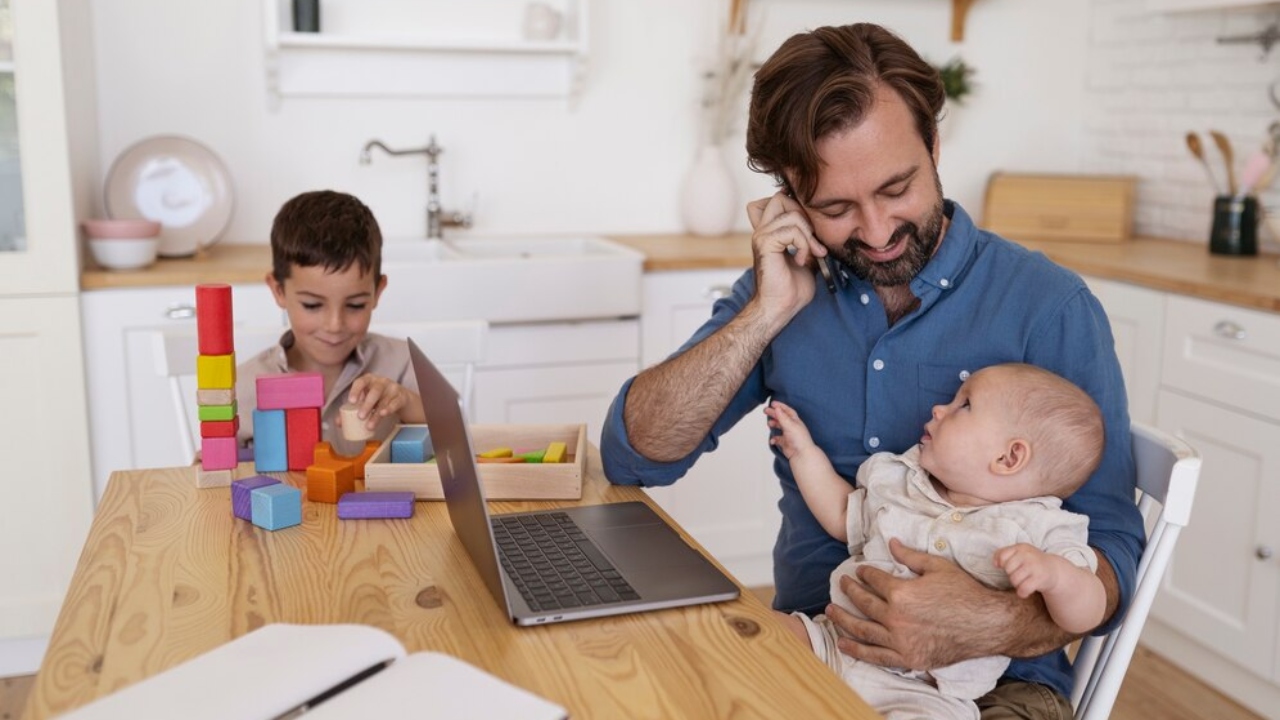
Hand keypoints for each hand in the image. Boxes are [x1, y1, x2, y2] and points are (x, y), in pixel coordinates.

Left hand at [342, 374, 412, 430]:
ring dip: (376, 414)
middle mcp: (381, 382)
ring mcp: (392, 388)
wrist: (399, 398)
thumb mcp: (365, 400)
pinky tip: (384, 414)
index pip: (361, 382)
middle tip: (360, 417)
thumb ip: (351, 410)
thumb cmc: (377, 398)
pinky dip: (389, 409)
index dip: (356, 391)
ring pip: (384, 400)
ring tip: (370, 425)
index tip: (351, 401)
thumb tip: (338, 423)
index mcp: (369, 380)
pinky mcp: (401, 397)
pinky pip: (395, 403)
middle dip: (367, 404)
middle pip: (375, 391)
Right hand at [745, 191, 826, 319]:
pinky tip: (802, 261)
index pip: (777, 200)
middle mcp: (762, 231)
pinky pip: (792, 230)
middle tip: (811, 239)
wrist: (780, 308)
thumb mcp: (807, 259)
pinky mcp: (765, 244)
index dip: (796, 208)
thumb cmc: (791, 290)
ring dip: (808, 235)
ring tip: (810, 254)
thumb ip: (809, 241)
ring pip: (791, 213)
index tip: (810, 233)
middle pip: (780, 197)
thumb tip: (824, 230)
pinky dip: (803, 245)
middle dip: (803, 215)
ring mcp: (761, 236)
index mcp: (769, 232)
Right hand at [763, 400, 814, 459]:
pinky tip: (773, 440)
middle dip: (774, 414)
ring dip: (773, 424)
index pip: (787, 411)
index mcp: (795, 421)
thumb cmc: (799, 439)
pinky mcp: (785, 443)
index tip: (772, 403)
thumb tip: (777, 408)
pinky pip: (777, 439)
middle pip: (781, 418)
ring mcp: (788, 435)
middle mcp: (792, 427)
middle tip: (765, 411)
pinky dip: (774, 439)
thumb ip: (782, 417)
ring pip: (779, 427)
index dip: (780, 406)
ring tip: (769, 424)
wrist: (801, 454)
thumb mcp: (790, 425)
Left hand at [826, 538, 1008, 669]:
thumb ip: (910, 556)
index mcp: (901, 592)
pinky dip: (857, 650)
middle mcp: (896, 618)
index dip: (865, 573)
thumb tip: (891, 543)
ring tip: (830, 611)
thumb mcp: (938, 566)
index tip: (859, 570)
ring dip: (843, 620)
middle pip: (864, 603)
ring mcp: (900, 641)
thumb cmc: (965, 592)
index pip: (874, 580)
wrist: (987, 624)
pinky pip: (875, 656)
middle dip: (850, 592)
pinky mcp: (908, 658)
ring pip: (863, 630)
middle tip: (841, 584)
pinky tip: (843, 643)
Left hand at [995, 543, 1056, 598]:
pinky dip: (1022, 593)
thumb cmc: (1031, 562)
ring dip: (1017, 584)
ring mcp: (1034, 566)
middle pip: (1008, 569)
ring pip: (1014, 580)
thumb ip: (1003, 554)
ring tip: (1024, 581)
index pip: (1002, 556)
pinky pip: (1023, 589)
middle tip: (1020, 575)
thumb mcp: (1019, 553)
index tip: (1010, 567)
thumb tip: (996, 564)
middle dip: (1011, 575)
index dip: (1002, 564)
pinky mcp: (1040, 578)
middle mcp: (1028, 555)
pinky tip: (1025, 591)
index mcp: (1021, 547)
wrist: (1054, 570)